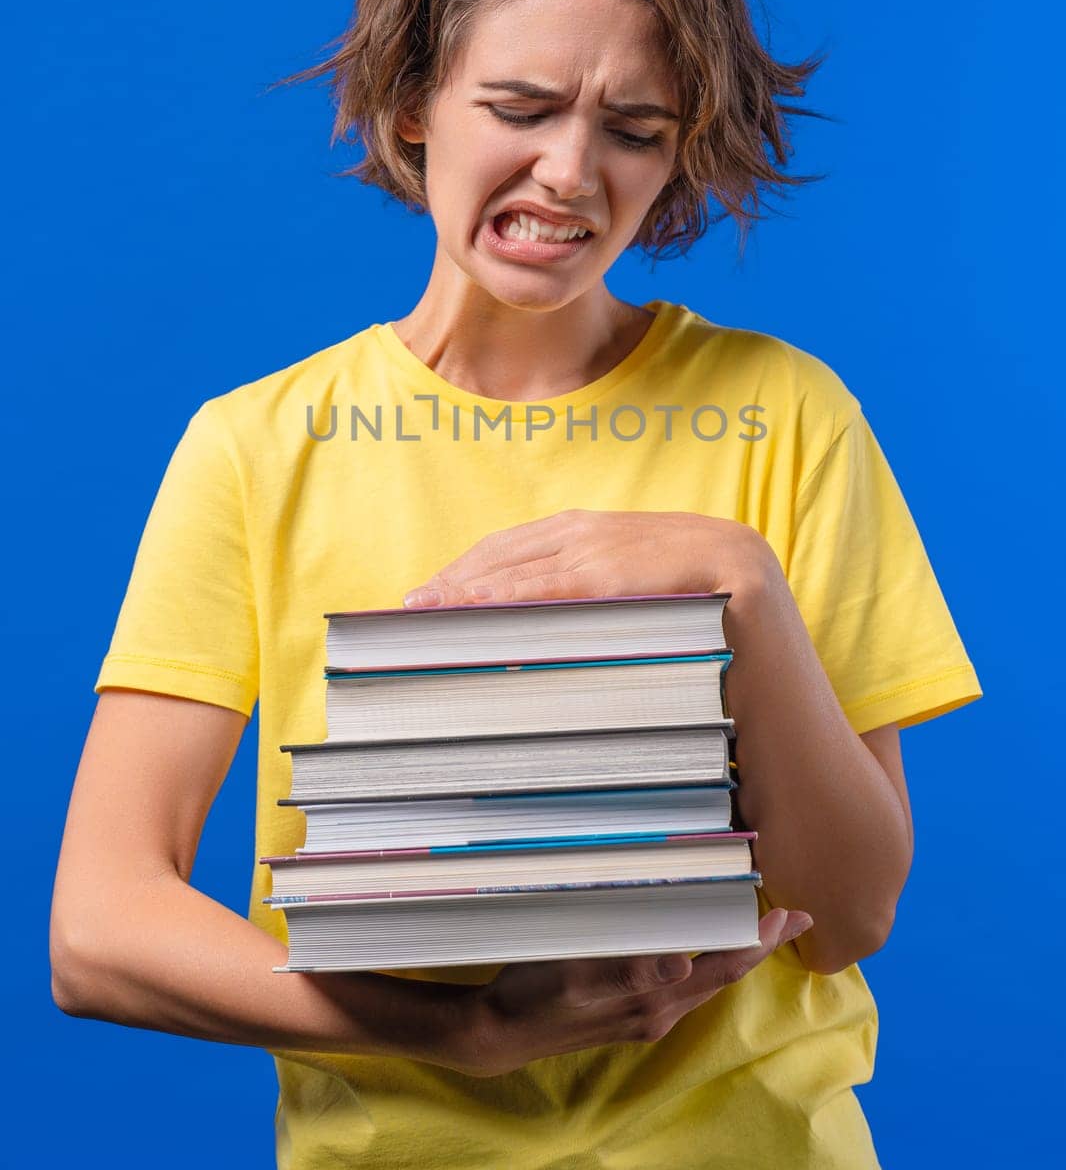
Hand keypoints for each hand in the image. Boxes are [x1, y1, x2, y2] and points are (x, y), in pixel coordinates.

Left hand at [402, 508, 773, 606]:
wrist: (761, 598)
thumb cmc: (700, 613)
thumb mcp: (635, 603)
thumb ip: (590, 607)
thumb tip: (531, 640)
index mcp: (596, 531)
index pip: (512, 549)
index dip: (464, 570)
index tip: (425, 596)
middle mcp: (593, 529)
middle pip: (502, 554)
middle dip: (451, 580)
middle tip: (407, 610)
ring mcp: (604, 546)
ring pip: (515, 569)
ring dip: (461, 589)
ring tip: (418, 612)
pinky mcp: (615, 571)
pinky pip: (543, 588)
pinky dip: (496, 596)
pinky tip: (462, 609)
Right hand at [445, 908, 812, 1076]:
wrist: (500, 1032)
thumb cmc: (535, 994)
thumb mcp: (577, 976)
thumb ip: (630, 971)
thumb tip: (683, 961)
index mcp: (654, 1000)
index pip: (722, 967)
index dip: (758, 942)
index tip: (792, 915)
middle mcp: (659, 1012)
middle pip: (723, 975)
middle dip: (757, 946)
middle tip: (791, 915)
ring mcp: (646, 1016)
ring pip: (706, 980)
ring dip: (734, 952)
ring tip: (755, 925)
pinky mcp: (630, 1014)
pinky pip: (684, 985)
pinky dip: (705, 960)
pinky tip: (700, 944)